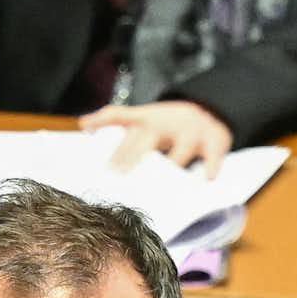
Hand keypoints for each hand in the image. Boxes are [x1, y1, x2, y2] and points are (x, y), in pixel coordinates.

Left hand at [80, 99, 231, 178]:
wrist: (210, 109)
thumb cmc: (169, 125)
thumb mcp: (144, 120)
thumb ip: (117, 123)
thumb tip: (83, 126)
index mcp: (146, 119)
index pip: (120, 116)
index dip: (105, 124)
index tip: (92, 143)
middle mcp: (166, 122)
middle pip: (147, 139)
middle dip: (131, 155)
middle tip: (117, 174)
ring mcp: (190, 131)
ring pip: (180, 151)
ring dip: (172, 166)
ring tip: (163, 187)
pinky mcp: (213, 141)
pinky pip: (212, 156)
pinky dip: (211, 168)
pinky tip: (207, 180)